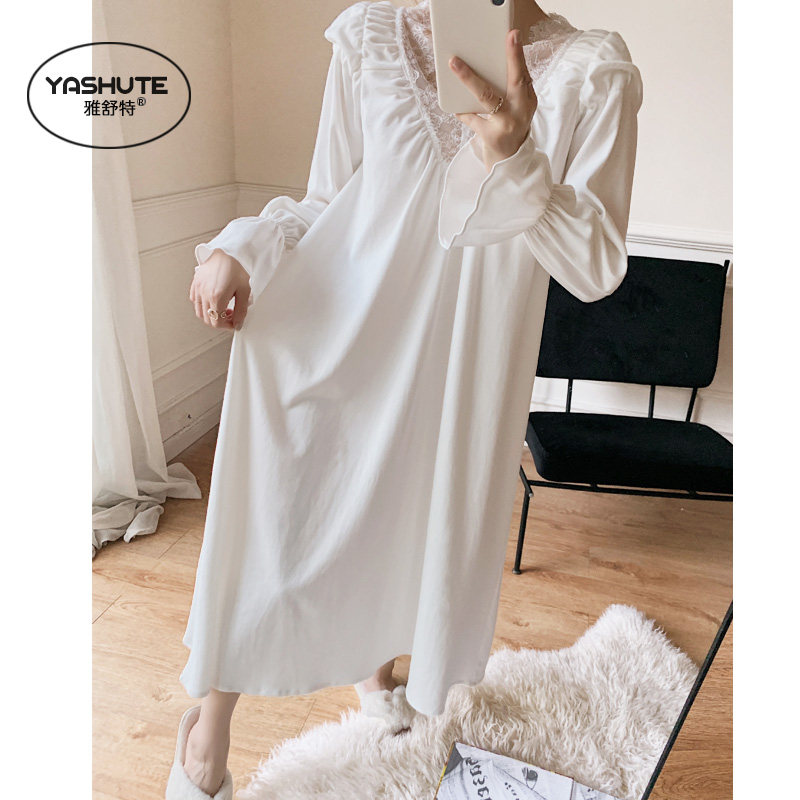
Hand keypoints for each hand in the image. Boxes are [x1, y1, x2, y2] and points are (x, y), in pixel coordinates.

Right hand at [189, 249, 250, 329]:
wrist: (227, 251)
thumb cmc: (236, 267)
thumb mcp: (245, 290)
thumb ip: (241, 310)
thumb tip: (238, 324)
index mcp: (217, 297)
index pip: (217, 322)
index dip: (227, 326)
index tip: (234, 323)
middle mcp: (204, 294)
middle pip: (208, 319)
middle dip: (220, 321)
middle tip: (231, 315)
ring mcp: (198, 289)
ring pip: (200, 312)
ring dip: (211, 315)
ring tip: (223, 308)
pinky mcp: (195, 284)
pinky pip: (195, 301)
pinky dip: (203, 306)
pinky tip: (213, 300)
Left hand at [449, 28, 537, 171]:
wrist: (510, 165)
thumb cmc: (509, 130)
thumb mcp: (515, 110)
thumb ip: (508, 92)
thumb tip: (483, 67)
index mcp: (528, 101)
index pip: (523, 74)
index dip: (517, 55)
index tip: (512, 35)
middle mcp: (521, 111)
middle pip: (515, 80)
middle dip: (510, 58)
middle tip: (501, 39)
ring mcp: (507, 124)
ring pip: (487, 96)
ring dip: (469, 78)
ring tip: (455, 64)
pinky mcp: (492, 136)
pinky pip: (471, 118)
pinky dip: (462, 110)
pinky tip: (454, 105)